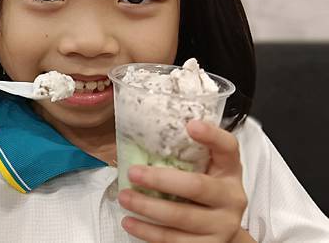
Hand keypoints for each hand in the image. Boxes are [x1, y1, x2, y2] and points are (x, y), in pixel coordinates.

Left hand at [118, 120, 248, 242]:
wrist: (223, 228)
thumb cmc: (206, 188)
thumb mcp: (205, 167)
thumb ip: (187, 152)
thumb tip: (145, 133)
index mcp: (229, 169)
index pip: (228, 147)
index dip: (212, 135)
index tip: (191, 125)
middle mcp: (231, 197)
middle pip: (196, 187)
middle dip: (161, 180)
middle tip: (133, 173)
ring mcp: (222, 226)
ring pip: (182, 217)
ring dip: (148, 207)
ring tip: (124, 197)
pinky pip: (175, 241)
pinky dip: (148, 232)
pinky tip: (130, 222)